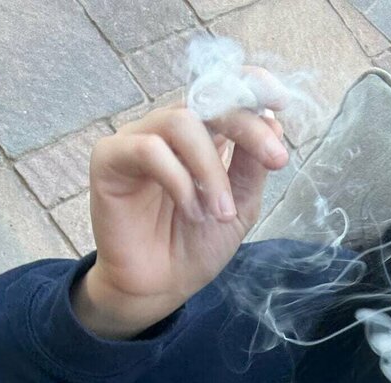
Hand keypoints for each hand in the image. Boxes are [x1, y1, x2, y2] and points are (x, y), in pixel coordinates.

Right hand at [83, 66, 289, 326]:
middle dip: (247, 127)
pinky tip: (190, 211)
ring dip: (211, 168)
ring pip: (180, 121)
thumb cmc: (195, 247)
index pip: (222, 90)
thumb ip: (251, 166)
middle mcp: (167, 130)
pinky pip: (148, 149)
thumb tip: (272, 120)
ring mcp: (136, 140)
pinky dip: (179, 180)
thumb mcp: (239, 206)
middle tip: (276, 159)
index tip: (281, 103)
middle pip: (207, 100)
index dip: (250, 85)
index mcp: (200, 135)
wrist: (161, 288)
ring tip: (221, 211)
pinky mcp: (109, 159)